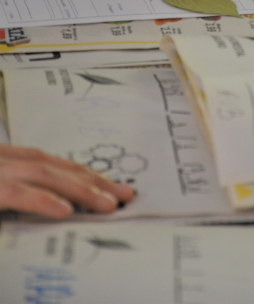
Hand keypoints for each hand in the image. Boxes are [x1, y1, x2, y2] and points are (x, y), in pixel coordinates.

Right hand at [0, 144, 134, 217]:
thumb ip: (16, 190)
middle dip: (92, 180)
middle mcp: (4, 159)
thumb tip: (52, 207)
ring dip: (80, 189)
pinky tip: (66, 211)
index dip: (82, 173)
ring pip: (43, 175)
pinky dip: (43, 201)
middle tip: (125, 194)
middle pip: (54, 166)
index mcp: (6, 159)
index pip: (49, 163)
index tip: (110, 186)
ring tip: (109, 204)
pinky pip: (16, 194)